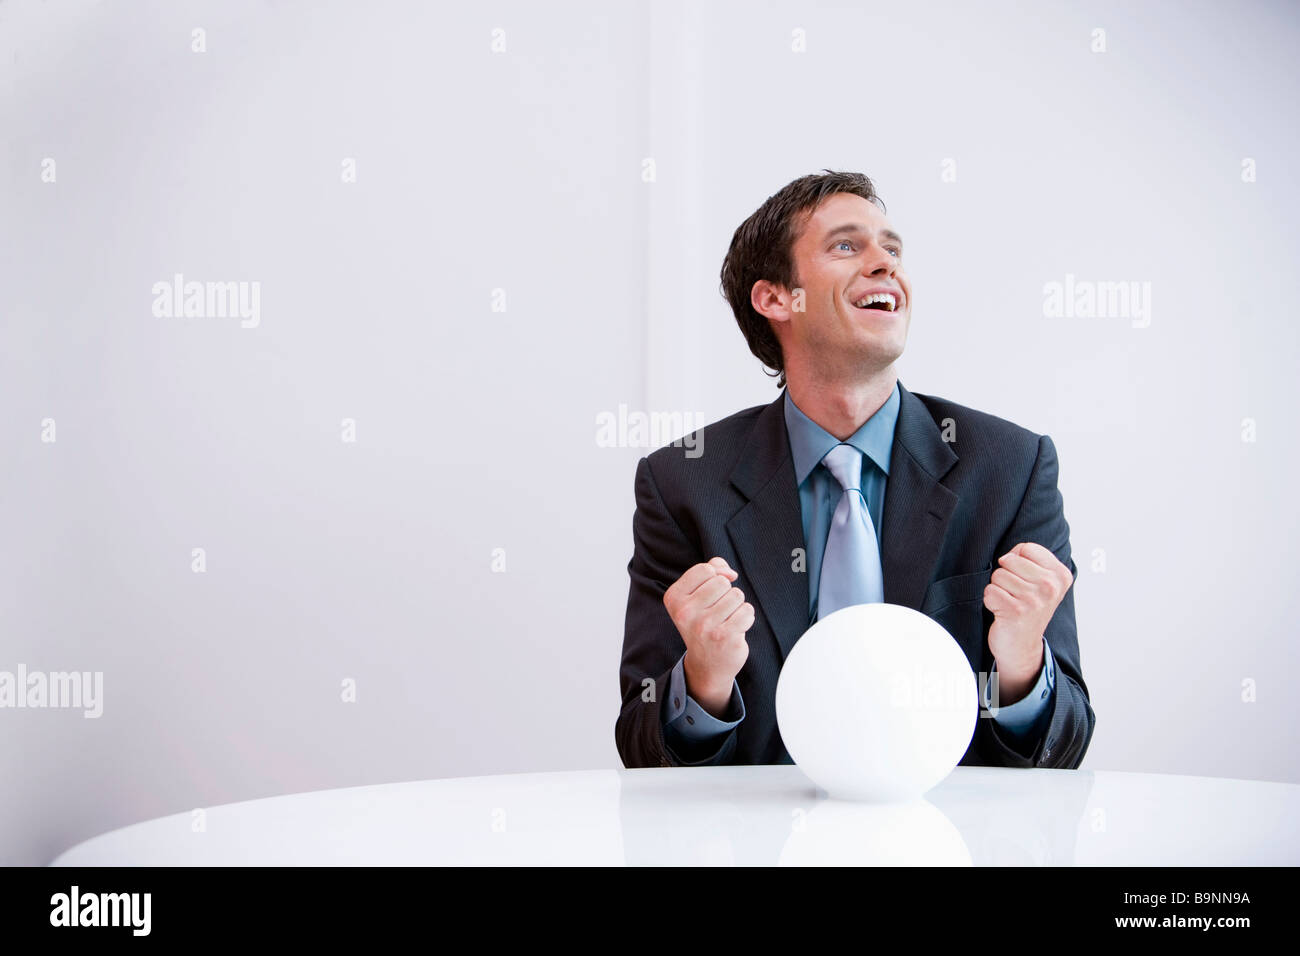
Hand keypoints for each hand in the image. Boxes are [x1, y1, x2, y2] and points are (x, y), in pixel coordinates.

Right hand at [662, 557, 753, 715]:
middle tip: (717, 612)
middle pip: (722, 582)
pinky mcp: (725, 637)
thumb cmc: (703, 623)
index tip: (711, 593)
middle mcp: (686, 612)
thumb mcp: (696, 595)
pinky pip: (747, 611)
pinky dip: (746, 618)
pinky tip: (735, 629)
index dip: (715, 577)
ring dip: (736, 606)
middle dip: (725, 593)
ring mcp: (705, 626)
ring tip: (725, 621)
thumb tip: (729, 572)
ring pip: (736, 595)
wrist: (707, 664)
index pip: (705, 569)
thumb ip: (711, 571)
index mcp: (674, 598)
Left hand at [983, 542, 1072, 695]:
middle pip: (1009, 560)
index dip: (1016, 561)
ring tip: (1010, 603)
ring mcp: (1035, 599)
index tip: (1024, 579)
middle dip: (1005, 575)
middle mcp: (1051, 586)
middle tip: (1015, 594)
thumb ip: (1029, 560)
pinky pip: (989, 591)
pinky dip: (991, 601)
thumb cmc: (1028, 609)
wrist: (1022, 646)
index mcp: (1061, 575)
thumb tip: (1009, 554)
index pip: (1026, 548)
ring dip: (997, 589)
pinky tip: (1002, 612)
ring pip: (997, 575)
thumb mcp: (1040, 581)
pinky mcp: (1016, 611)